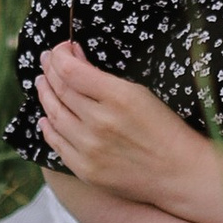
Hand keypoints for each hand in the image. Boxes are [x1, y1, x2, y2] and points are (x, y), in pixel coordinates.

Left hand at [34, 43, 207, 210]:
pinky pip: (56, 143)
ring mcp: (90, 149)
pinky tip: (46, 118)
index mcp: (118, 97)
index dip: (59, 55)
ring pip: (53, 115)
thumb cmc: (165, 128)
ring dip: (45, 95)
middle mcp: (100, 123)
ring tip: (43, 83)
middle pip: (59, 90)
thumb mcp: (140, 93)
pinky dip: (47, 127)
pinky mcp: (86, 170)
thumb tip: (73, 56)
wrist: (180, 173)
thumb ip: (103, 77)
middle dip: (49, 70)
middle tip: (46, 61)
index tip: (60, 49)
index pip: (70, 70)